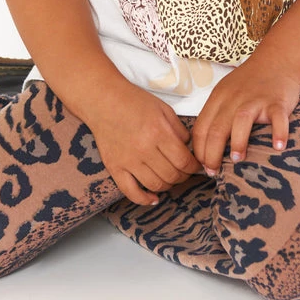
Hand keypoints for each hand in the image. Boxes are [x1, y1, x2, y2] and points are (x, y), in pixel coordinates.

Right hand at [86, 81, 202, 205]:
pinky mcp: (114, 167)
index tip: (196, 166)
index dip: (194, 166)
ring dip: (168, 185)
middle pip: (172, 175)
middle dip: (183, 176)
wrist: (103, 100)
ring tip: (170, 178)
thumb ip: (179, 129)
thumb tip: (188, 148)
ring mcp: (128, 160)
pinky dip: (144, 199)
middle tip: (185, 171)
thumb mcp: (163, 108)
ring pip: (155, 185)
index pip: (183, 160)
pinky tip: (153, 198)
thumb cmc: (133, 101)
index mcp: (158, 132)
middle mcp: (144, 149)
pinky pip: (130, 192)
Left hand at [191, 55, 299, 174]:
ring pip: (241, 121)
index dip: (199, 150)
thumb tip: (205, 149)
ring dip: (237, 142)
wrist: (277, 61)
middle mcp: (234, 99)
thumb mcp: (226, 93)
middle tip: (214, 172)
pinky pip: (278, 118)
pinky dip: (279, 133)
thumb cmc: (249, 83)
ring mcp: (256, 100)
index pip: (201, 127)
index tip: (202, 167)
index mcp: (219, 98)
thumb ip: (216, 115)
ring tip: (237, 159)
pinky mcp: (277, 102)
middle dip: (212, 154)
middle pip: (217, 128)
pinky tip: (278, 147)